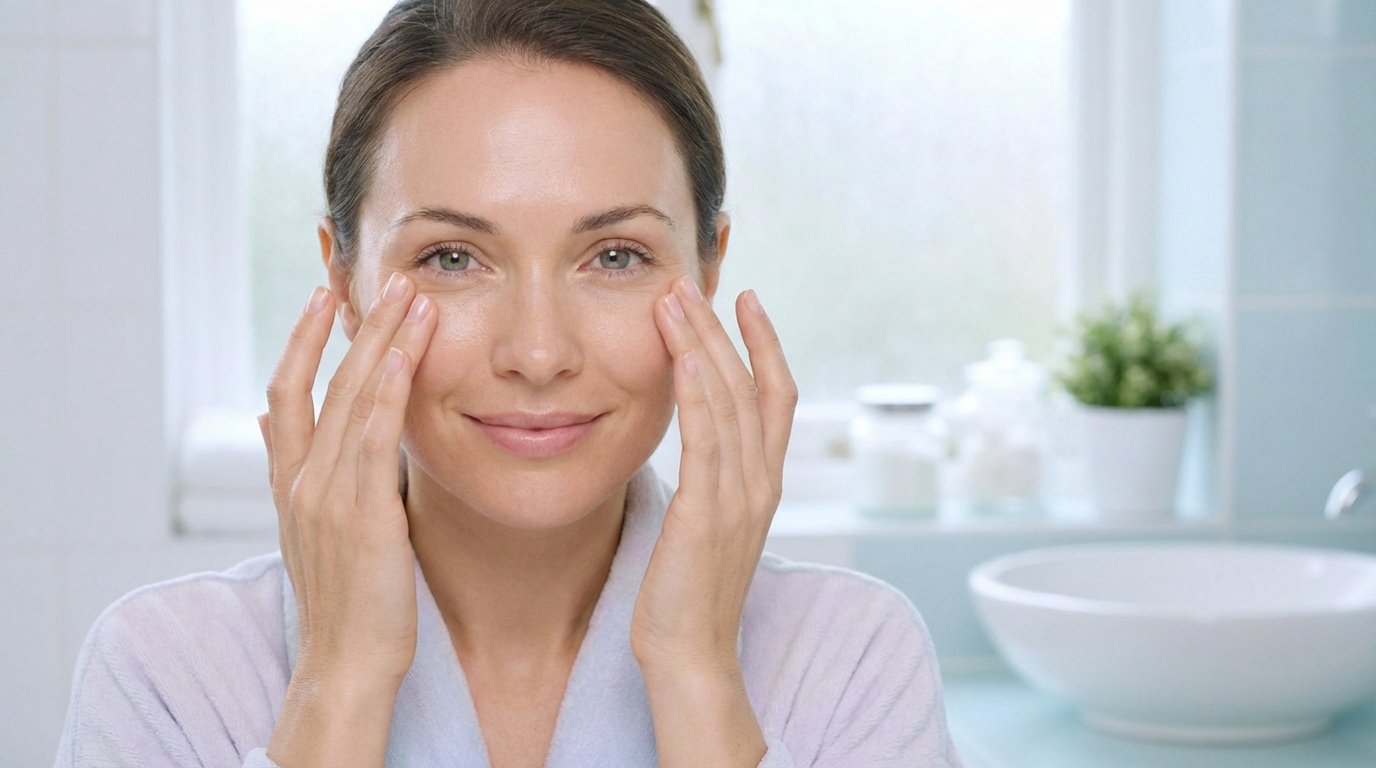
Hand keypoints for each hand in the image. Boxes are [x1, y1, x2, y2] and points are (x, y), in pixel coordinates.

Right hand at [258, 273, 436, 766]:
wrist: (346, 662)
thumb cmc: (347, 603)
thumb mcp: (319, 534)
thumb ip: (308, 480)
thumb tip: (284, 431)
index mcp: (290, 484)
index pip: (287, 393)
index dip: (302, 341)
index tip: (326, 297)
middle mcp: (301, 480)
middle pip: (321, 382)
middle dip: (352, 326)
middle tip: (383, 277)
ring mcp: (325, 494)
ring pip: (349, 397)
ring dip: (381, 341)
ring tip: (410, 295)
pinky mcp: (360, 512)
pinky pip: (372, 436)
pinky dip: (388, 389)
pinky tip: (407, 354)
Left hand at [632, 275, 797, 765]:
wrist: (691, 657)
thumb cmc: (689, 595)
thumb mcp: (709, 526)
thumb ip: (711, 481)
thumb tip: (697, 446)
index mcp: (763, 483)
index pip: (776, 396)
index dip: (766, 344)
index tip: (747, 300)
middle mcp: (761, 482)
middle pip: (753, 386)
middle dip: (724, 329)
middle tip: (696, 282)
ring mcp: (739, 497)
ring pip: (730, 401)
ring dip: (703, 345)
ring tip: (676, 299)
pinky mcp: (707, 514)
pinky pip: (707, 439)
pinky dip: (698, 392)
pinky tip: (680, 357)